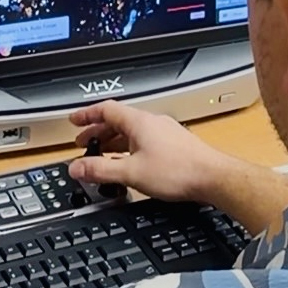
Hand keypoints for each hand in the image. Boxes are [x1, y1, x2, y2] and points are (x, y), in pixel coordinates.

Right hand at [67, 101, 223, 201]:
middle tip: (84, 142)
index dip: (87, 115)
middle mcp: (152, 122)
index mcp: (139, 122)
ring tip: (102, 154)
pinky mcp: (173, 144)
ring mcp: (164, 132)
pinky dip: (129, 148)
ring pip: (131, 131)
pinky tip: (129, 162)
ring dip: (114, 140)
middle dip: (98, 131)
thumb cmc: (179, 170)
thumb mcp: (130, 172)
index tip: (75, 120)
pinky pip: (144, 140)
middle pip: (118, 120)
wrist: (213, 178)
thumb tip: (77, 168)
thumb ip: (100, 170)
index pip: (106, 109)